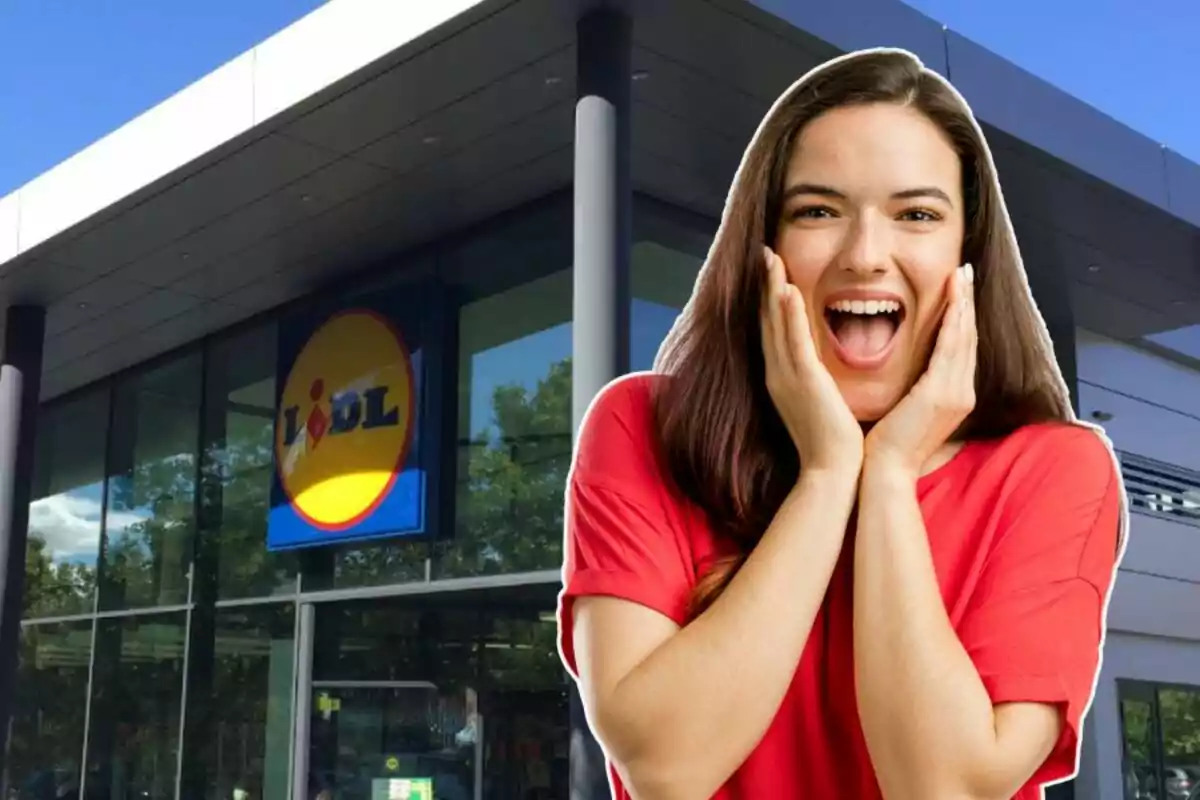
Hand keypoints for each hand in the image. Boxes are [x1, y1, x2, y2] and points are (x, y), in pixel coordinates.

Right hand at [760, 246, 862, 475]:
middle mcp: (778, 373)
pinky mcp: (803, 382)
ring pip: (776, 324)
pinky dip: (788, 315)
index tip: (772, 272)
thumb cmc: (832, 442)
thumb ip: (817, 381)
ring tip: (771, 258)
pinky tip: (787, 290)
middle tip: (764, 253)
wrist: (831, 472)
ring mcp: (787, 377)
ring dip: (772, 289)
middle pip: (768, 320)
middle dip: (765, 285)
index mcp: (783, 378)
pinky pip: (794, 342)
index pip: (773, 331)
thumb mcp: (820, 403)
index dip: (770, 300)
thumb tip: (822, 370)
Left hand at [864, 263, 977, 478]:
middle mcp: (961, 392)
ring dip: (964, 303)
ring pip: (965, 337)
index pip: (960, 348)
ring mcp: (955, 393)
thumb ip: (913, 390)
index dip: (961, 317)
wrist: (884, 473)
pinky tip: (954, 298)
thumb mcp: (905, 410)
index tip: (958, 289)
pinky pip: (951, 347)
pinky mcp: (941, 393)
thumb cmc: (887, 446)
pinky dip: (954, 320)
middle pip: (968, 337)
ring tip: (962, 274)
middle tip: (965, 270)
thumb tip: (908, 373)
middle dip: (967, 302)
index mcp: (952, 396)